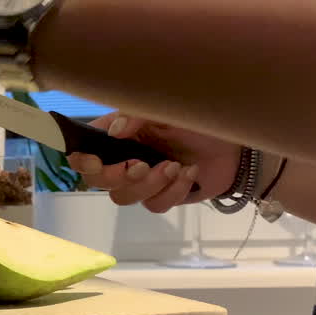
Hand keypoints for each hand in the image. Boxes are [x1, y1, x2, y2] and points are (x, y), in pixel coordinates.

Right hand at [67, 113, 239, 212]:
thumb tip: (114, 131)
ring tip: (175, 166)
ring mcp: (142, 182)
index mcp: (116, 136)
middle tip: (141, 165)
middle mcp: (123, 159)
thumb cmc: (196, 117)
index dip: (81, 161)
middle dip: (117, 177)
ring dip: (149, 184)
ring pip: (125, 197)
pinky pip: (155, 205)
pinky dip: (173, 191)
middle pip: (98, 182)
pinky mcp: (163, 197)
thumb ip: (136, 115)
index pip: (84, 152)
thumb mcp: (165, 108)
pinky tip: (189, 173)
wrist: (233, 141)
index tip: (94, 161)